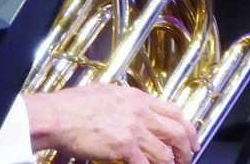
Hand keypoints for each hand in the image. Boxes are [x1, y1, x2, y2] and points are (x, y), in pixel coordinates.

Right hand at [22, 84, 198, 163]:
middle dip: (186, 149)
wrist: (57, 116)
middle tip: (186, 159)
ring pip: (166, 153)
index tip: (191, 139)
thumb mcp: (104, 92)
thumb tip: (133, 107)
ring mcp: (134, 130)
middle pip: (177, 132)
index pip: (174, 112)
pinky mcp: (125, 148)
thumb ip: (124, 100)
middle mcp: (140, 112)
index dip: (188, 128)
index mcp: (137, 98)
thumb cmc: (72, 105)